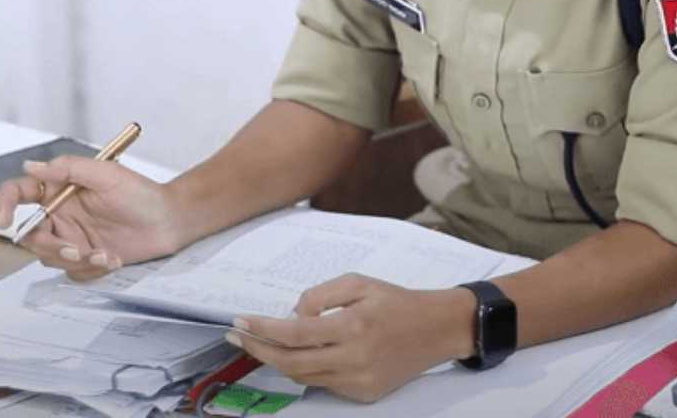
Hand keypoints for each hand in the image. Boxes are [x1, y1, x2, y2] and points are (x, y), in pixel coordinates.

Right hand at [0, 156, 181, 279]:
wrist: (169, 221)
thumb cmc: (141, 193)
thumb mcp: (106, 174)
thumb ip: (67, 168)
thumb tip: (30, 166)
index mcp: (59, 190)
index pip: (18, 193)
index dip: (3, 204)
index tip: (3, 220)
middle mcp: (60, 214)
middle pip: (30, 235)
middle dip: (49, 246)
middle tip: (74, 249)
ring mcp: (71, 237)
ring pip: (49, 257)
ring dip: (75, 259)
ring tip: (105, 254)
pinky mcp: (85, 257)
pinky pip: (72, 271)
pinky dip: (90, 269)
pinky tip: (113, 258)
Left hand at [227, 273, 475, 402]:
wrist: (438, 329)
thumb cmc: (397, 301)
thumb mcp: (359, 283)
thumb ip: (320, 296)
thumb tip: (292, 316)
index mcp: (353, 326)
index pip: (294, 333)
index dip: (262, 330)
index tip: (240, 322)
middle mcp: (354, 358)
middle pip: (290, 362)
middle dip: (258, 350)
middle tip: (238, 336)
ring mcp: (359, 381)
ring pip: (303, 376)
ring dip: (279, 360)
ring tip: (265, 343)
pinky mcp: (364, 394)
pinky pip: (324, 382)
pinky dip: (309, 367)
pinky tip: (307, 352)